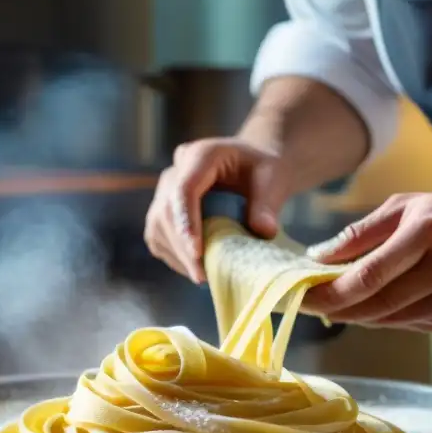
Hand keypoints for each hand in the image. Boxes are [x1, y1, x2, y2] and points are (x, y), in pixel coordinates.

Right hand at [143, 138, 287, 282]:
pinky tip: (194, 269)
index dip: (187, 222)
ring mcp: (165, 190)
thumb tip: (264, 231)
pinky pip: (159, 236)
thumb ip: (268, 203)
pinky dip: (174, 256)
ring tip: (201, 277)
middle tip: (202, 277)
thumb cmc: (263, 171)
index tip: (197, 253)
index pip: (184, 189)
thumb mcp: (274, 179)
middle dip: (182, 247)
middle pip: (166, 211)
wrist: (252, 167)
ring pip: (157, 226)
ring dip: (177, 255)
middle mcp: (176, 169)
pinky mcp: (162, 210)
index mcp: (201, 155)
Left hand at [302, 192, 431, 331]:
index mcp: (431, 231)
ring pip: (397, 321)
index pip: (368, 275)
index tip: (301, 297)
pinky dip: (396, 318)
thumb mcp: (406, 206)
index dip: (330, 293)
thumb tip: (315, 259)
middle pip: (379, 305)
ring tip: (343, 306)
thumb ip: (360, 233)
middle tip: (312, 306)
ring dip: (364, 316)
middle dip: (340, 309)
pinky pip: (420, 326)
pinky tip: (387, 306)